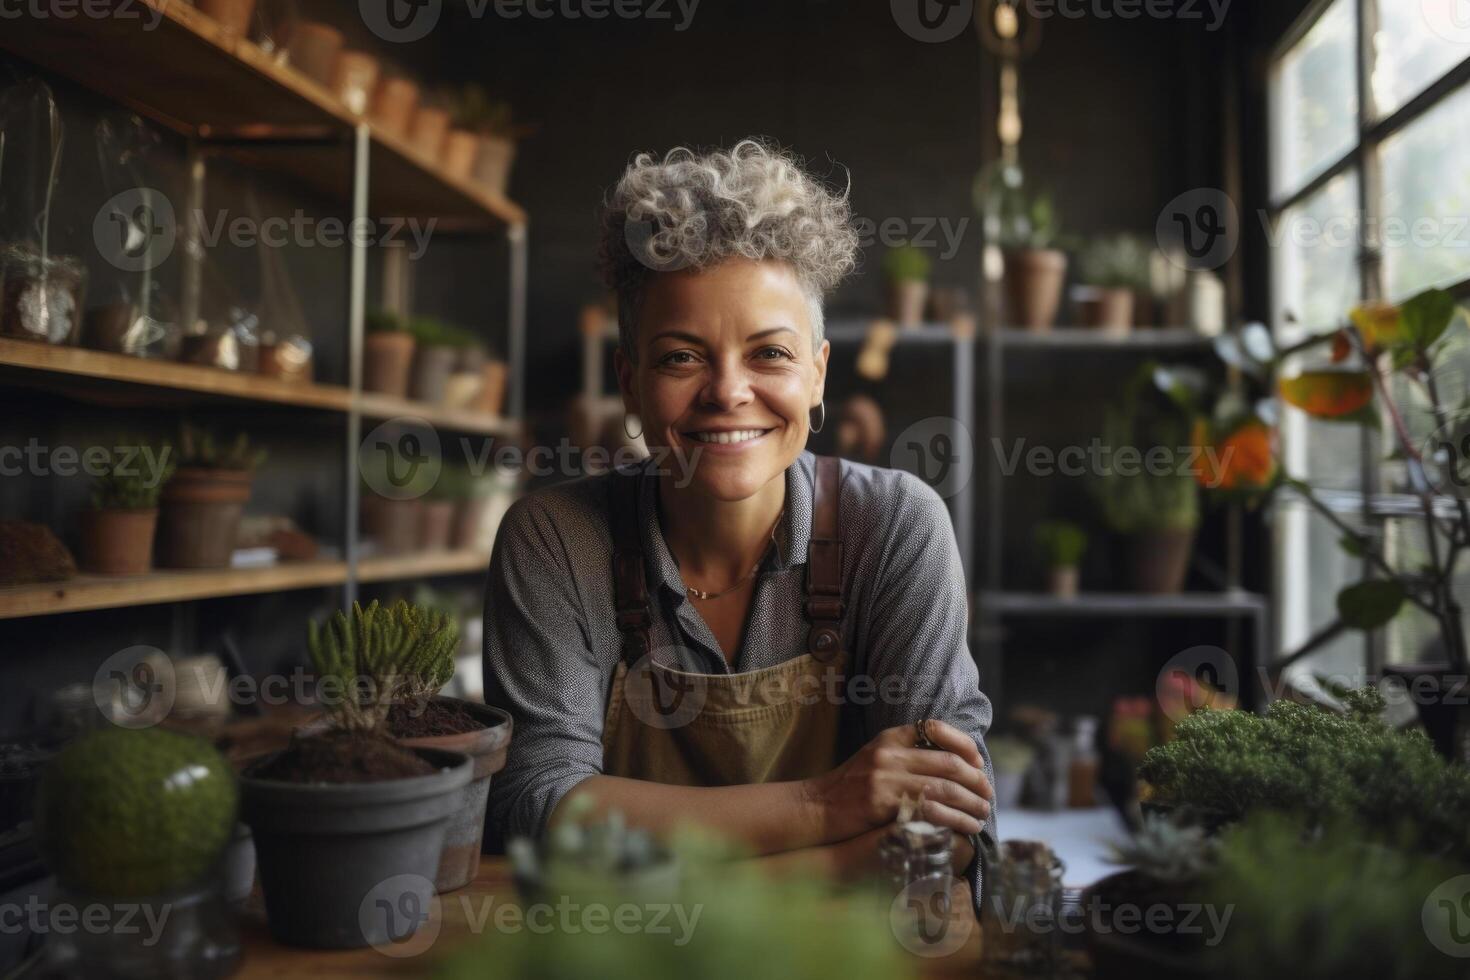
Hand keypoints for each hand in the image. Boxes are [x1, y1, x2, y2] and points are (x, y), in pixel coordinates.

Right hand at [804, 720, 993, 842]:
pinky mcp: (882, 804)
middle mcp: (889, 753)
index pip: (936, 728)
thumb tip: (952, 763)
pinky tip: (964, 828)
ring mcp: (885, 778)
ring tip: (982, 815)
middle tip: (988, 795)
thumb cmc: (851, 787)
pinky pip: (929, 810)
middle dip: (975, 780)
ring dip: (970, 803)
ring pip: (943, 788)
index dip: (964, 745)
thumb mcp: (876, 758)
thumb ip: (907, 754)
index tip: (978, 763)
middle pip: (947, 762)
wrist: (819, 807)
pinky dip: (954, 820)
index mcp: (890, 737)